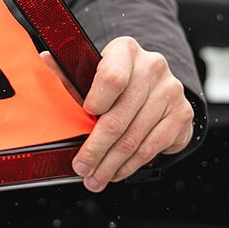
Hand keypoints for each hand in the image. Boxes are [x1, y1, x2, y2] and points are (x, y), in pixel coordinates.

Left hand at [54, 36, 193, 192]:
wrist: (157, 85)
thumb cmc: (118, 80)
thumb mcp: (94, 72)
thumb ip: (72, 72)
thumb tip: (47, 59)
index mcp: (126, 50)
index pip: (112, 76)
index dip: (97, 100)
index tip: (86, 115)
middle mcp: (152, 67)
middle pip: (119, 117)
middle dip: (96, 149)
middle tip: (81, 167)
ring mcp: (170, 91)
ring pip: (134, 138)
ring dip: (110, 164)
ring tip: (95, 177)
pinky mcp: (182, 114)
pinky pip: (151, 148)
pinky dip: (129, 165)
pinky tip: (116, 172)